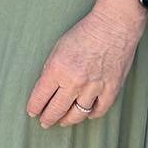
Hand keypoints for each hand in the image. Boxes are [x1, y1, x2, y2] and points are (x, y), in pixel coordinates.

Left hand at [26, 0, 145, 127]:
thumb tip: (46, 87)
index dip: (34, 107)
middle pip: (57, 109)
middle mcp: (75, 81)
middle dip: (48, 118)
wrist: (114, 25)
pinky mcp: (111, 89)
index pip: (40, 96)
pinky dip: (91, 114)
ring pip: (77, 114)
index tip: (32, 111)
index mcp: (58, 69)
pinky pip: (99, 110)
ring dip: (68, 120)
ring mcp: (94, 87)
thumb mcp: (59, 47)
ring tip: (63, 121)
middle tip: (44, 122)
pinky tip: (86, 114)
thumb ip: (51, 68)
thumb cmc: (85, 32)